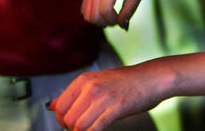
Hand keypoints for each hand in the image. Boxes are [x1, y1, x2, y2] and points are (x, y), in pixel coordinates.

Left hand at [51, 64, 165, 130]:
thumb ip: (74, 94)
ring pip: (79, 126)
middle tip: (83, 129)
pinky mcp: (116, 107)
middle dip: (72, 129)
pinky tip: (100, 130)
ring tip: (93, 128)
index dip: (62, 121)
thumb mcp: (96, 82)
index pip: (59, 106)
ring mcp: (104, 97)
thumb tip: (51, 105)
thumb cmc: (126, 82)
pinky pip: (95, 128)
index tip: (71, 124)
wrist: (152, 78)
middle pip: (67, 119)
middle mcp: (91, 86)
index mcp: (83, 79)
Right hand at [81, 0, 161, 29]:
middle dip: (106, 23)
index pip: (104, 10)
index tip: (125, 20)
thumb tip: (122, 27)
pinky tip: (108, 12)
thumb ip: (129, 10)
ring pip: (86, 13)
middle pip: (93, 14)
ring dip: (99, 20)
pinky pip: (85, 7)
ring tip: (115, 17)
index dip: (114, 21)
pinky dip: (95, 14)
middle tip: (120, 20)